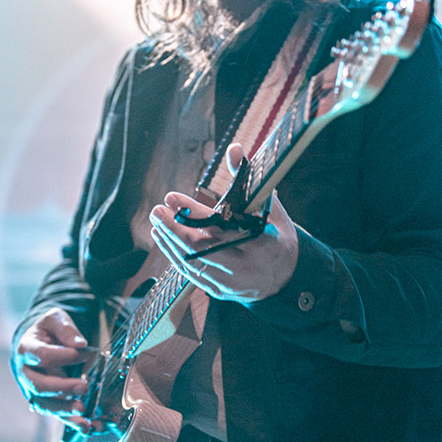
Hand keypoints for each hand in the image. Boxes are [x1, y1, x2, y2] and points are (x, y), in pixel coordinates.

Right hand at [13, 308, 92, 430]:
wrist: (39, 342)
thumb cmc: (47, 330)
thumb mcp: (55, 319)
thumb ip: (66, 329)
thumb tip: (80, 344)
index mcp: (26, 349)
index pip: (41, 356)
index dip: (62, 357)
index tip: (83, 353)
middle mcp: (26, 372)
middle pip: (38, 385)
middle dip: (61, 388)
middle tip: (84, 387)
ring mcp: (34, 389)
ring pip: (44, 404)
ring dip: (64, 410)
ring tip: (83, 412)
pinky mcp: (46, 400)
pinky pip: (56, 414)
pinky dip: (71, 422)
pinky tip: (87, 426)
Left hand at [148, 144, 298, 303]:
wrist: (285, 279)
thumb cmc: (276, 236)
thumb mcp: (271, 208)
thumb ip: (249, 182)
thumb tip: (235, 149)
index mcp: (264, 245)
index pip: (224, 228)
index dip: (195, 214)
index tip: (174, 197)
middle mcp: (246, 267)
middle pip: (204, 249)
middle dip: (176, 229)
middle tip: (158, 209)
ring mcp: (231, 283)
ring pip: (193, 263)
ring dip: (170, 241)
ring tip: (157, 219)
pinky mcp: (219, 292)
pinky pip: (191, 274)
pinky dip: (174, 255)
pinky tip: (163, 237)